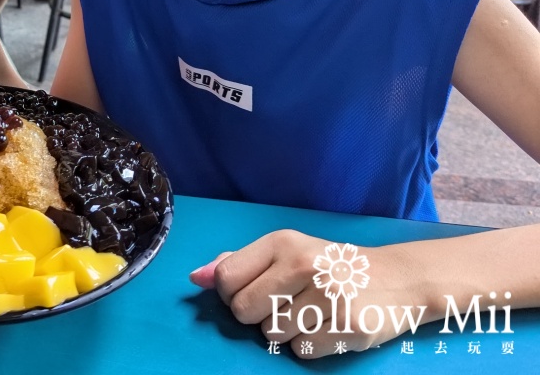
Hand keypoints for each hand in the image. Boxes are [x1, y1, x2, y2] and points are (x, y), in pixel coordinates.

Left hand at [191, 230, 423, 357]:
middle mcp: (305, 264)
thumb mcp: (285, 252)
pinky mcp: (348, 327)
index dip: (232, 295)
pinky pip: (300, 351)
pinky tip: (326, 327)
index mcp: (283, 243)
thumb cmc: (329, 266)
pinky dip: (308, 346)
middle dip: (257, 316)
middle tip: (283, 305)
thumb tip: (197, 277)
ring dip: (285, 332)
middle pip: (245, 311)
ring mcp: (328, 296)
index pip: (227, 279)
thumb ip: (239, 263)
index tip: (251, 293)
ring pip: (272, 335)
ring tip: (310, 313)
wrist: (397, 278)